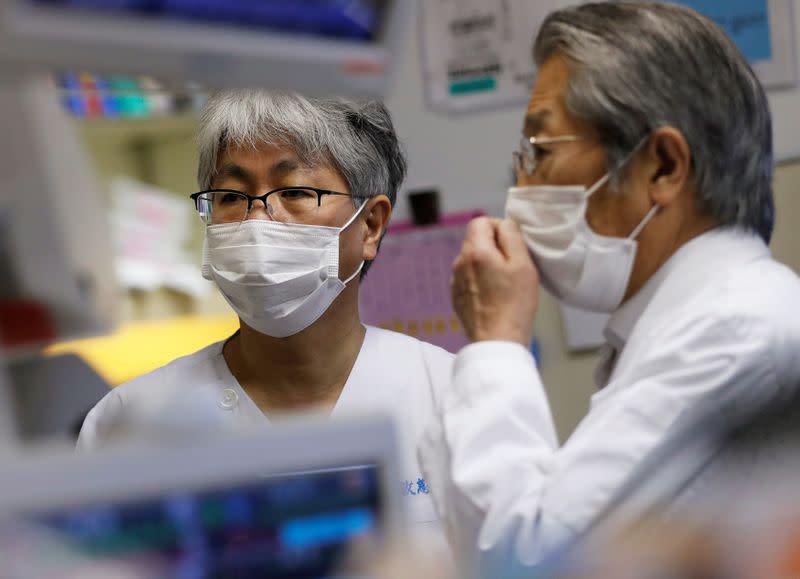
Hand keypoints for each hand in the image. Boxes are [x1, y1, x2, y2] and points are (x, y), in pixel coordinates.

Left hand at [451, 217, 538, 345]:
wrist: (497, 340)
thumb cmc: (514, 304)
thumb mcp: (522, 264)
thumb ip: (511, 236)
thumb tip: (503, 225)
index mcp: (475, 252)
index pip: (481, 221)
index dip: (499, 227)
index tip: (512, 245)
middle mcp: (460, 263)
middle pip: (476, 240)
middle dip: (495, 247)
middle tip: (513, 267)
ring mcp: (456, 280)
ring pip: (473, 259)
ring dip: (488, 264)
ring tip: (505, 284)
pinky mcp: (457, 296)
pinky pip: (470, 278)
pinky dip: (482, 281)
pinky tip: (495, 296)